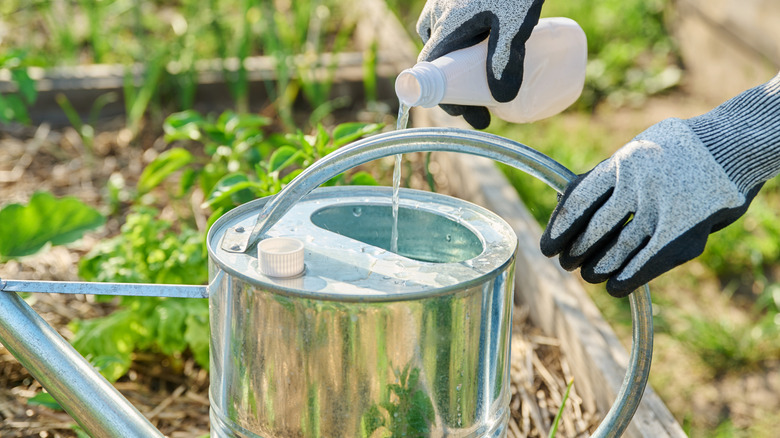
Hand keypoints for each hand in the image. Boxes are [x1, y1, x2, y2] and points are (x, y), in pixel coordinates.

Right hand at [416, 0, 544, 128]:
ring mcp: (443, 5)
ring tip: (491, 84)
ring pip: (448, 46)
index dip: (452, 102)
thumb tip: (503, 100)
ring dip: (464, 70)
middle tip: (489, 108)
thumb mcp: (514, 21)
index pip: (436, 77)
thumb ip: (506, 58)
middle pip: (442, 65)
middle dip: (462, 91)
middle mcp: (437, 17)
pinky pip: (454, 29)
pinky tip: (487, 50)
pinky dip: (467, 47)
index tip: (476, 117)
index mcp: (444, 28)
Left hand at [539, 118, 761, 296]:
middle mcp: (640, 186)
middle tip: (567, 262)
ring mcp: (663, 210)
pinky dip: (626, 279)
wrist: (732, 148)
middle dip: (575, 252)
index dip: (559, 229)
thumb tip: (563, 207)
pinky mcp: (684, 233)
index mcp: (622, 162)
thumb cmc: (674, 152)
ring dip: (597, 268)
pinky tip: (614, 286)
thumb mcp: (635, 153)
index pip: (577, 202)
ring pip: (617, 250)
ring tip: (588, 273)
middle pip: (593, 230)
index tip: (547, 247)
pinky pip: (645, 263)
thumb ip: (602, 178)